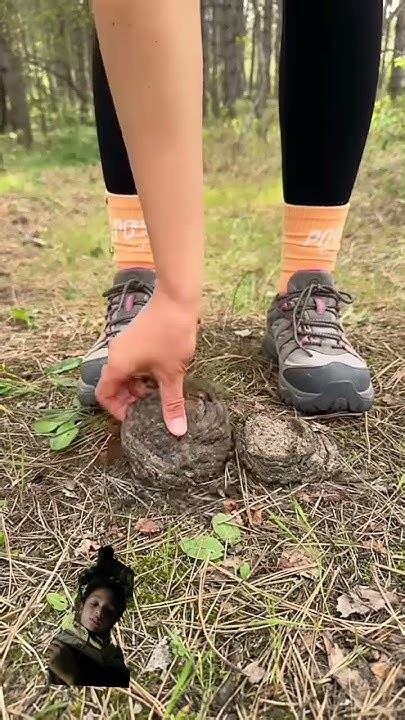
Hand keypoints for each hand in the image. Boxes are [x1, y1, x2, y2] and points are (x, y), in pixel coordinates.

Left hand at [47, 639, 77, 684]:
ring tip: (51, 657)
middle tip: (50, 650)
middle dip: (50, 648)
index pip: (56, 641)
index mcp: (64, 647)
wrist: (71, 673)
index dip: (54, 642)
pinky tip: (53, 663)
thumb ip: (64, 649)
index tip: (53, 644)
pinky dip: (49, 660)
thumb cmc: (72, 664)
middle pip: (50, 646)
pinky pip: (47, 660)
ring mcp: (53, 657)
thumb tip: (58, 647)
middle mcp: (58, 650)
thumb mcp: (70, 653)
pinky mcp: (50, 663)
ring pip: (47, 652)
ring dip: (49, 654)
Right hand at [96, 288, 198, 435]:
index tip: (137, 418)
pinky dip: (142, 372)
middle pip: (113, 385)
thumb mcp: (172, 373)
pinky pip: (132, 362)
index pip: (104, 395)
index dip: (118, 411)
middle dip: (131, 400)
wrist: (176, 298)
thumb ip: (171, 403)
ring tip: (160, 391)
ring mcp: (124, 344)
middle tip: (152, 408)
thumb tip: (177, 431)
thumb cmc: (171, 334)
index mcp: (117, 365)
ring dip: (138, 386)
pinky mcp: (134, 337)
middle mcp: (115, 354)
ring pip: (124, 373)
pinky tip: (163, 373)